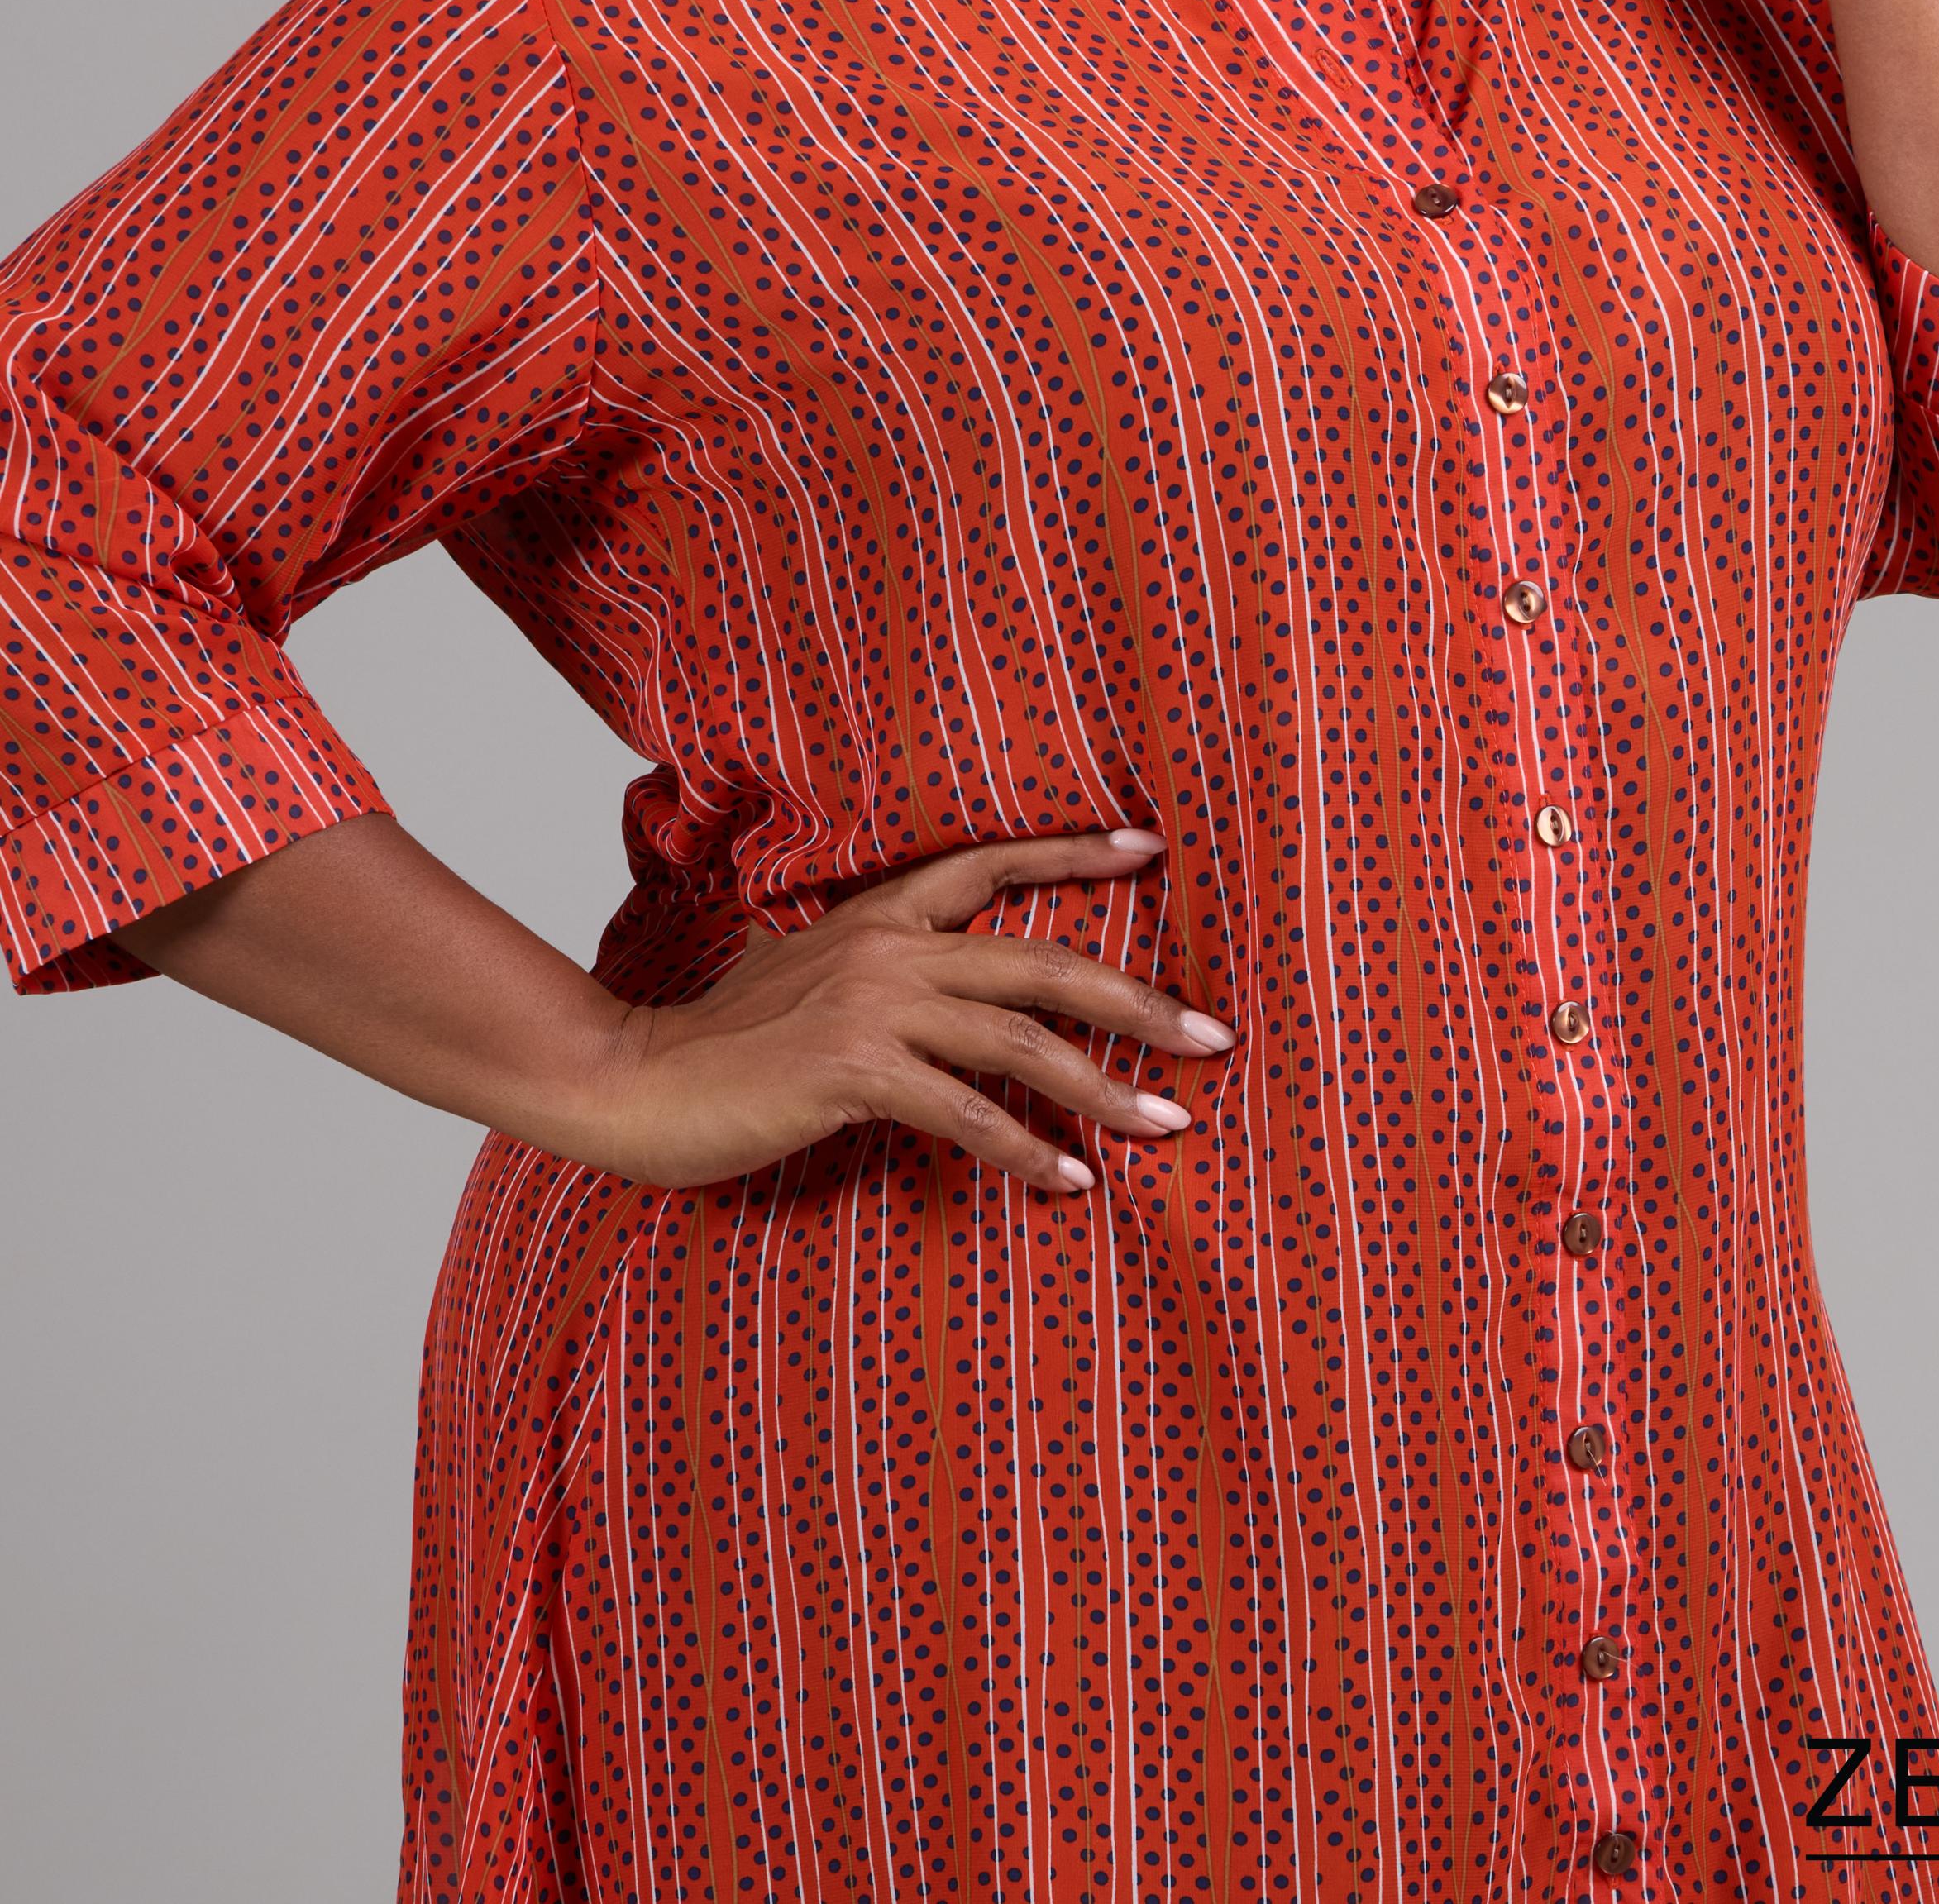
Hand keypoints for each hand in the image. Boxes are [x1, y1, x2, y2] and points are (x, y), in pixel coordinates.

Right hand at [585, 827, 1230, 1193]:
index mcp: (879, 916)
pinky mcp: (852, 1071)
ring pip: (1020, 1039)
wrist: (631, 1081)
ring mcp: (871, 1006)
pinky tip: (1072, 1181)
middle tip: (1214, 1035)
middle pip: (1041, 961)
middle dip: (1137, 1000)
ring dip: (1104, 1087)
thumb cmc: (721, 1044)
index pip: (992, 862)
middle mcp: (887, 948)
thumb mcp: (805, 979)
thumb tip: (944, 999)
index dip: (1073, 854)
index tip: (1151, 848)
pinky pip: (965, 1112)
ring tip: (1169, 1124)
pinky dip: (1026, 1149)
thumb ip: (877, 974)